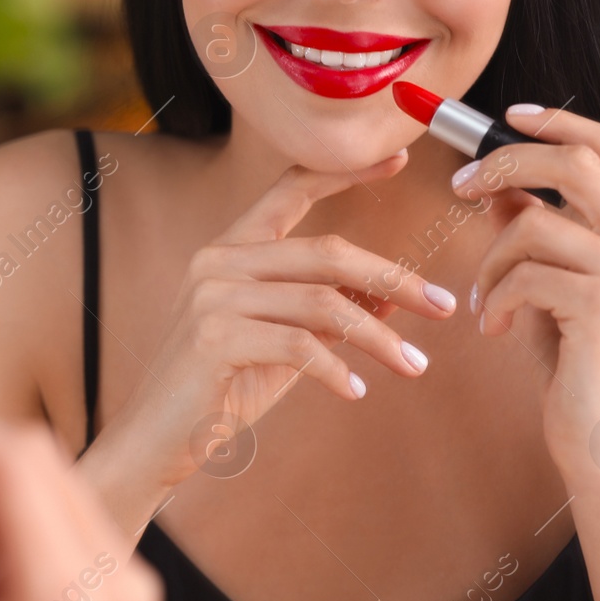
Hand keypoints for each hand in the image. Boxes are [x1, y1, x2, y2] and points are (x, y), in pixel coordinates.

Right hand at [85, 148, 457, 522]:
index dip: (344, 174)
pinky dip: (337, 370)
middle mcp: (216, 261)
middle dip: (394, 279)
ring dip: (379, 337)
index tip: (396, 160)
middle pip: (326, 253)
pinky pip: (298, 344)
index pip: (289, 191)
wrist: (157, 440)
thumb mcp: (281, 343)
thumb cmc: (219, 390)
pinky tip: (357, 391)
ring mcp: (211, 297)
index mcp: (229, 250)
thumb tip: (390, 295)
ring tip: (416, 366)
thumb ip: (324, 312)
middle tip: (443, 306)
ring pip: (323, 302)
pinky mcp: (213, 338)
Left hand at [451, 106, 599, 475]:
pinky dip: (495, 298)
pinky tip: (497, 328)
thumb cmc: (580, 366)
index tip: (505, 118)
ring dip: (490, 260)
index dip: (559, 122)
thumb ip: (538, 230)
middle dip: (505, 164)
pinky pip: (522, 275)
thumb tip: (498, 182)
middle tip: (461, 186)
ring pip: (533, 224)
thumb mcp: (556, 286)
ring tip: (486, 300)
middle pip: (575, 162)